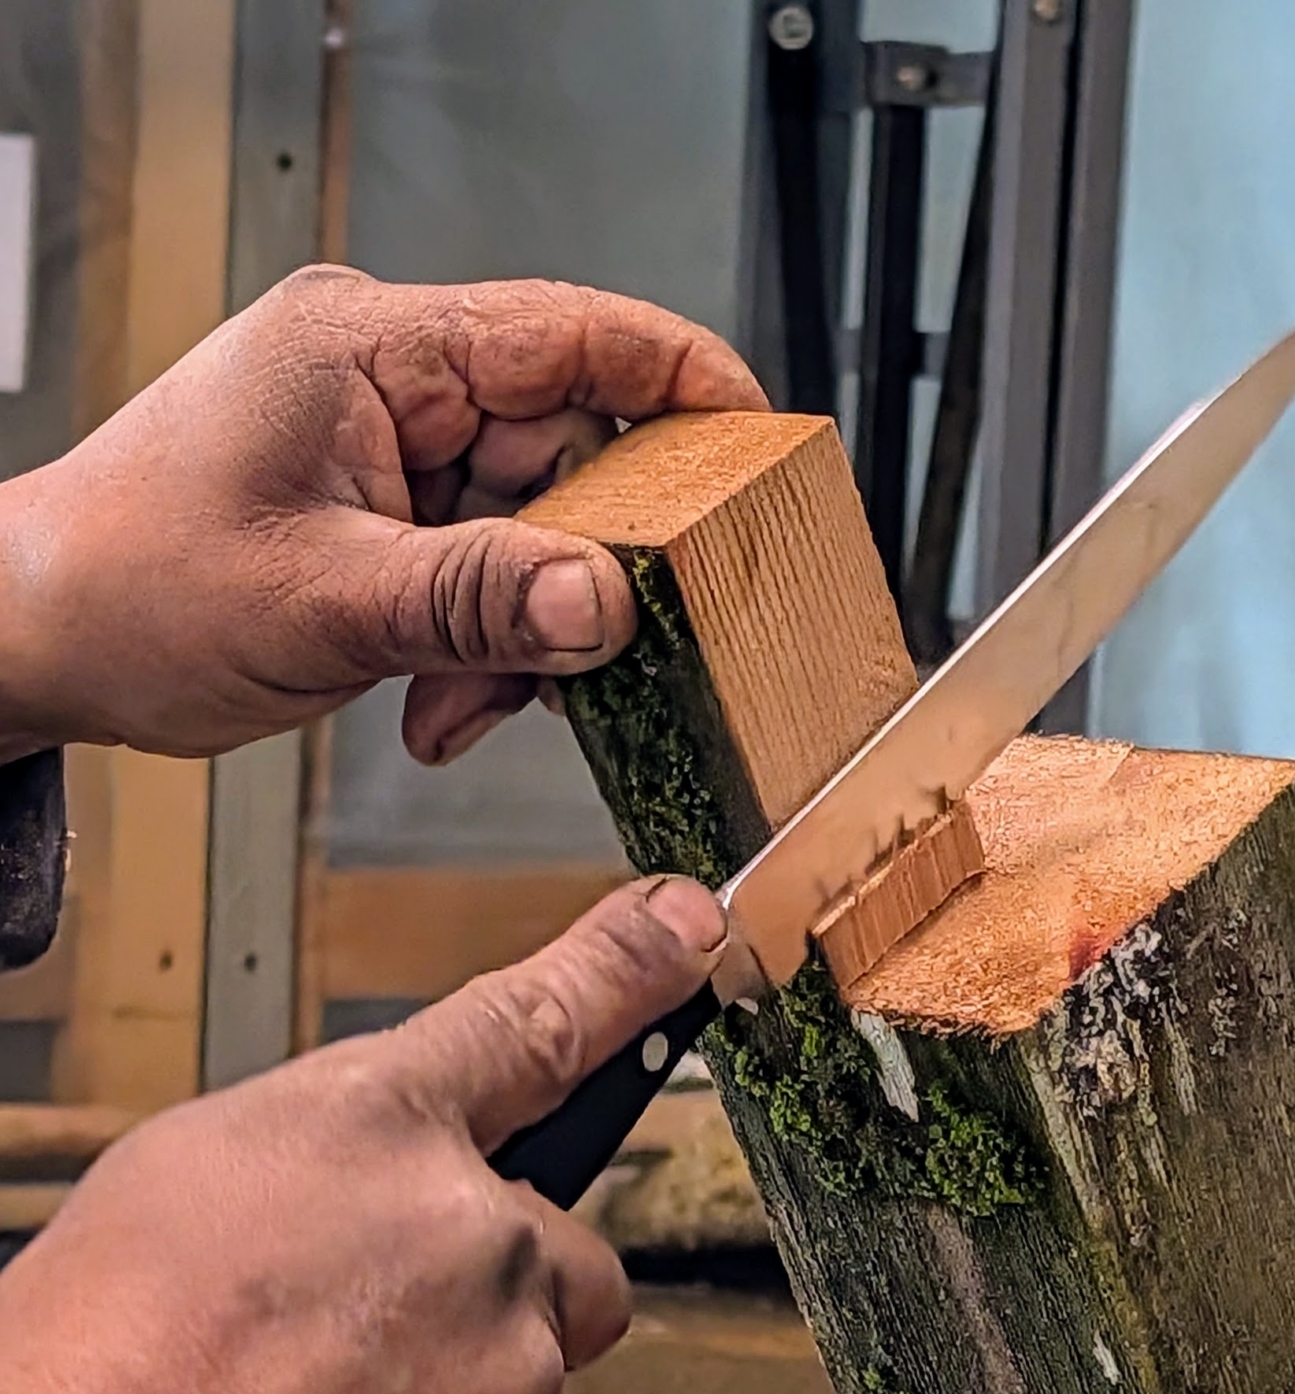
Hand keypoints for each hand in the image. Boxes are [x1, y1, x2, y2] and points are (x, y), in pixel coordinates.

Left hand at [0, 264, 764, 769]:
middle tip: (561, 662)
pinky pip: (491, 571)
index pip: (575, 333)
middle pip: (572, 453)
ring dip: (519, 633)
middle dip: (572, 575)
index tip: (763, 450)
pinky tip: (437, 697)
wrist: (43, 638)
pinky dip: (482, 646)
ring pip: (538, 531)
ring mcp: (393, 447)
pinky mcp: (389, 512)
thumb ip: (478, 600)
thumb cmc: (131, 585)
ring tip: (457, 699)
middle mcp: (392, 381)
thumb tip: (606, 601)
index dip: (685, 382)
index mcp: (372, 347)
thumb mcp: (323, 601)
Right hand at [0, 873, 723, 1393]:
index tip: (689, 924)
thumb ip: (336, 1165)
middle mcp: (482, 1239)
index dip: (619, 973)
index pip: (529, 1025)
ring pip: (524, 1390)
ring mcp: (516, 1379)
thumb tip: (412, 1193)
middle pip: (565, 1263)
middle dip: (499, 1303)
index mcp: (380, 1129)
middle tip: (358, 1352)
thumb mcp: (189, 1176)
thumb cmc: (98, 1356)